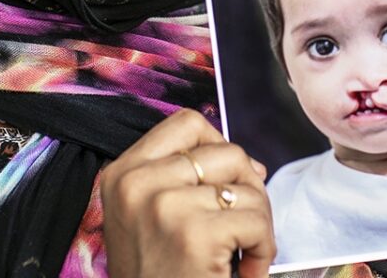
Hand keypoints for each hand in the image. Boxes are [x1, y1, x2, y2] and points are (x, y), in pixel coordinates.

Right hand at [100, 108, 273, 277]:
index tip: (225, 184)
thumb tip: (251, 164)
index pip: (187, 123)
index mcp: (122, 173)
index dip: (219, 147)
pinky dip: (264, 250)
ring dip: (259, 224)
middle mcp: (136, 183)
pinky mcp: (194, 235)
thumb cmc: (161, 276)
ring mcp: (164, 206)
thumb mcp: (151, 219)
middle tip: (243, 227)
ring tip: (243, 255)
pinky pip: (256, 221)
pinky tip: (247, 272)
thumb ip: (186, 180)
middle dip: (249, 189)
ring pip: (248, 187)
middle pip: (227, 151)